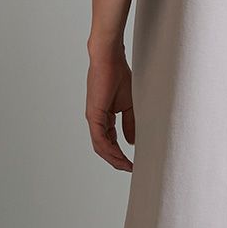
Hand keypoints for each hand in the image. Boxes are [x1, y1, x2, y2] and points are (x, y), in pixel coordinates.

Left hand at [85, 46, 134, 171]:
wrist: (110, 59)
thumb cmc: (118, 75)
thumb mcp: (128, 103)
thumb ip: (129, 122)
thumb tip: (130, 142)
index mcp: (104, 116)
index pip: (110, 140)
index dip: (120, 153)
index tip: (132, 162)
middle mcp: (96, 120)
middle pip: (104, 147)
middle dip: (117, 160)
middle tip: (129, 168)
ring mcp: (94, 118)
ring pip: (101, 146)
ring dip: (113, 158)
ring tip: (126, 166)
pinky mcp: (94, 115)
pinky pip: (100, 139)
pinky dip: (110, 150)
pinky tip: (119, 156)